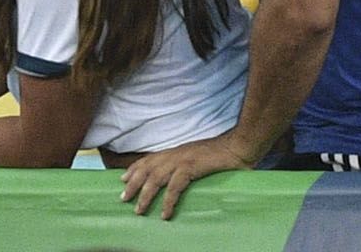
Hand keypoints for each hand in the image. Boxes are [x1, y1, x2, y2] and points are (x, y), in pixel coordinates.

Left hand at [120, 135, 250, 219]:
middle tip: (123, 198)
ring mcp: (182, 160)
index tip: (122, 179)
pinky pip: (175, 186)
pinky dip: (168, 200)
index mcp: (175, 152)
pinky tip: (164, 213)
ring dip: (145, 195)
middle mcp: (174, 154)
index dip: (134, 169)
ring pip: (156, 178)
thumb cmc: (220, 155)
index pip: (149, 159)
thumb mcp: (196, 158)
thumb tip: (180, 178)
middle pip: (147, 169)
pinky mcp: (191, 167)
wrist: (237, 146)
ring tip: (139, 210)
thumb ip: (185, 165)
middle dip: (133, 184)